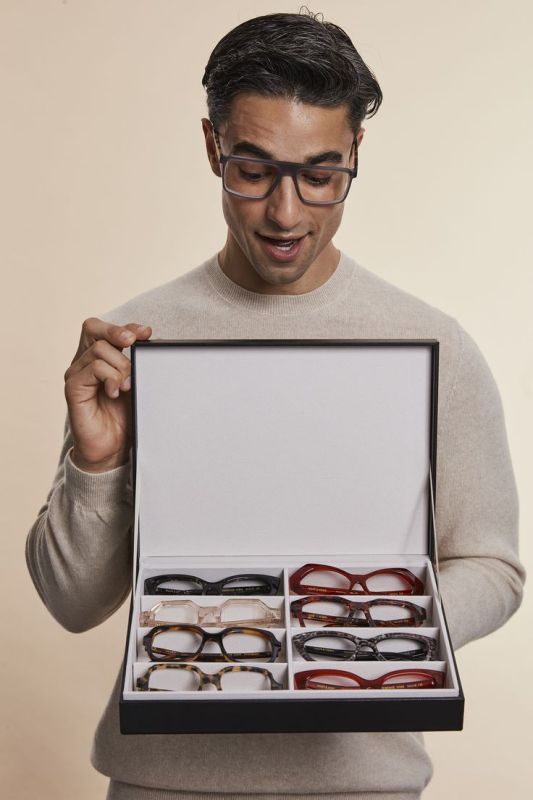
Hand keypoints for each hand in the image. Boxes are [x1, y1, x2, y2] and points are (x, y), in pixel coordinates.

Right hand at [64, 317, 151, 471]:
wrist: (112, 447)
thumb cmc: (124, 416)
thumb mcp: (137, 384)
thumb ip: (139, 364)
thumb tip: (151, 344)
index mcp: (98, 357)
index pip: (104, 329)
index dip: (125, 326)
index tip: (147, 333)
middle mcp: (83, 362)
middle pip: (92, 327)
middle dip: (117, 332)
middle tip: (134, 342)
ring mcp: (76, 374)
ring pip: (99, 349)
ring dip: (121, 365)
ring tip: (128, 386)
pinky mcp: (73, 388)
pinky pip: (93, 368)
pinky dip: (111, 377)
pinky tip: (116, 392)